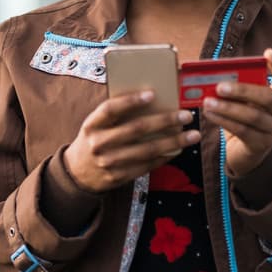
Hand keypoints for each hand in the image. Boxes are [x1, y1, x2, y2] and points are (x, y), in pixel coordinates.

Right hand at [64, 91, 200, 193]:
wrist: (78, 172)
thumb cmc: (94, 139)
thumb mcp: (96, 124)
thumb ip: (116, 114)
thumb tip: (152, 99)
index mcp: (92, 124)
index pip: (111, 109)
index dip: (130, 101)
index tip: (152, 94)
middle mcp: (99, 143)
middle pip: (136, 129)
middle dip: (165, 121)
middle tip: (186, 115)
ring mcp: (109, 162)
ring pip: (147, 150)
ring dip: (173, 142)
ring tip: (193, 135)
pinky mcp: (119, 177)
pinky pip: (147, 165)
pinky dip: (165, 157)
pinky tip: (178, 150)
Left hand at [201, 48, 271, 176]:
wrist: (246, 151)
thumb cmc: (246, 118)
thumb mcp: (248, 101)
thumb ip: (241, 87)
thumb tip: (217, 76)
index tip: (267, 53)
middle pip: (268, 97)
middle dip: (242, 90)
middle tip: (219, 86)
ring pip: (253, 116)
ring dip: (227, 107)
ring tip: (208, 101)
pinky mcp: (262, 145)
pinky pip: (242, 130)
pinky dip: (223, 120)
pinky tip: (210, 114)